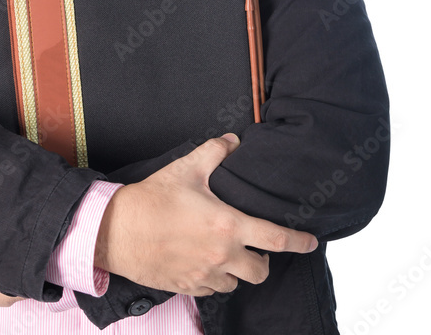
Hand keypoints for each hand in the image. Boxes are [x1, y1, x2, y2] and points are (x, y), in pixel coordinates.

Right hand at [94, 134, 317, 295]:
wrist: (118, 230)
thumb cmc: (153, 199)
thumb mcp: (186, 168)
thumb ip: (215, 152)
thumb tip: (232, 140)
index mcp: (227, 225)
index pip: (275, 239)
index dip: (299, 242)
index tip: (311, 242)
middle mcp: (221, 255)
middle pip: (261, 271)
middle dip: (263, 261)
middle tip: (256, 248)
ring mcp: (204, 274)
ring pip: (236, 283)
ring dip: (236, 271)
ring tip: (225, 253)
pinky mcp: (188, 286)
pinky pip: (211, 289)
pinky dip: (213, 278)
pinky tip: (202, 262)